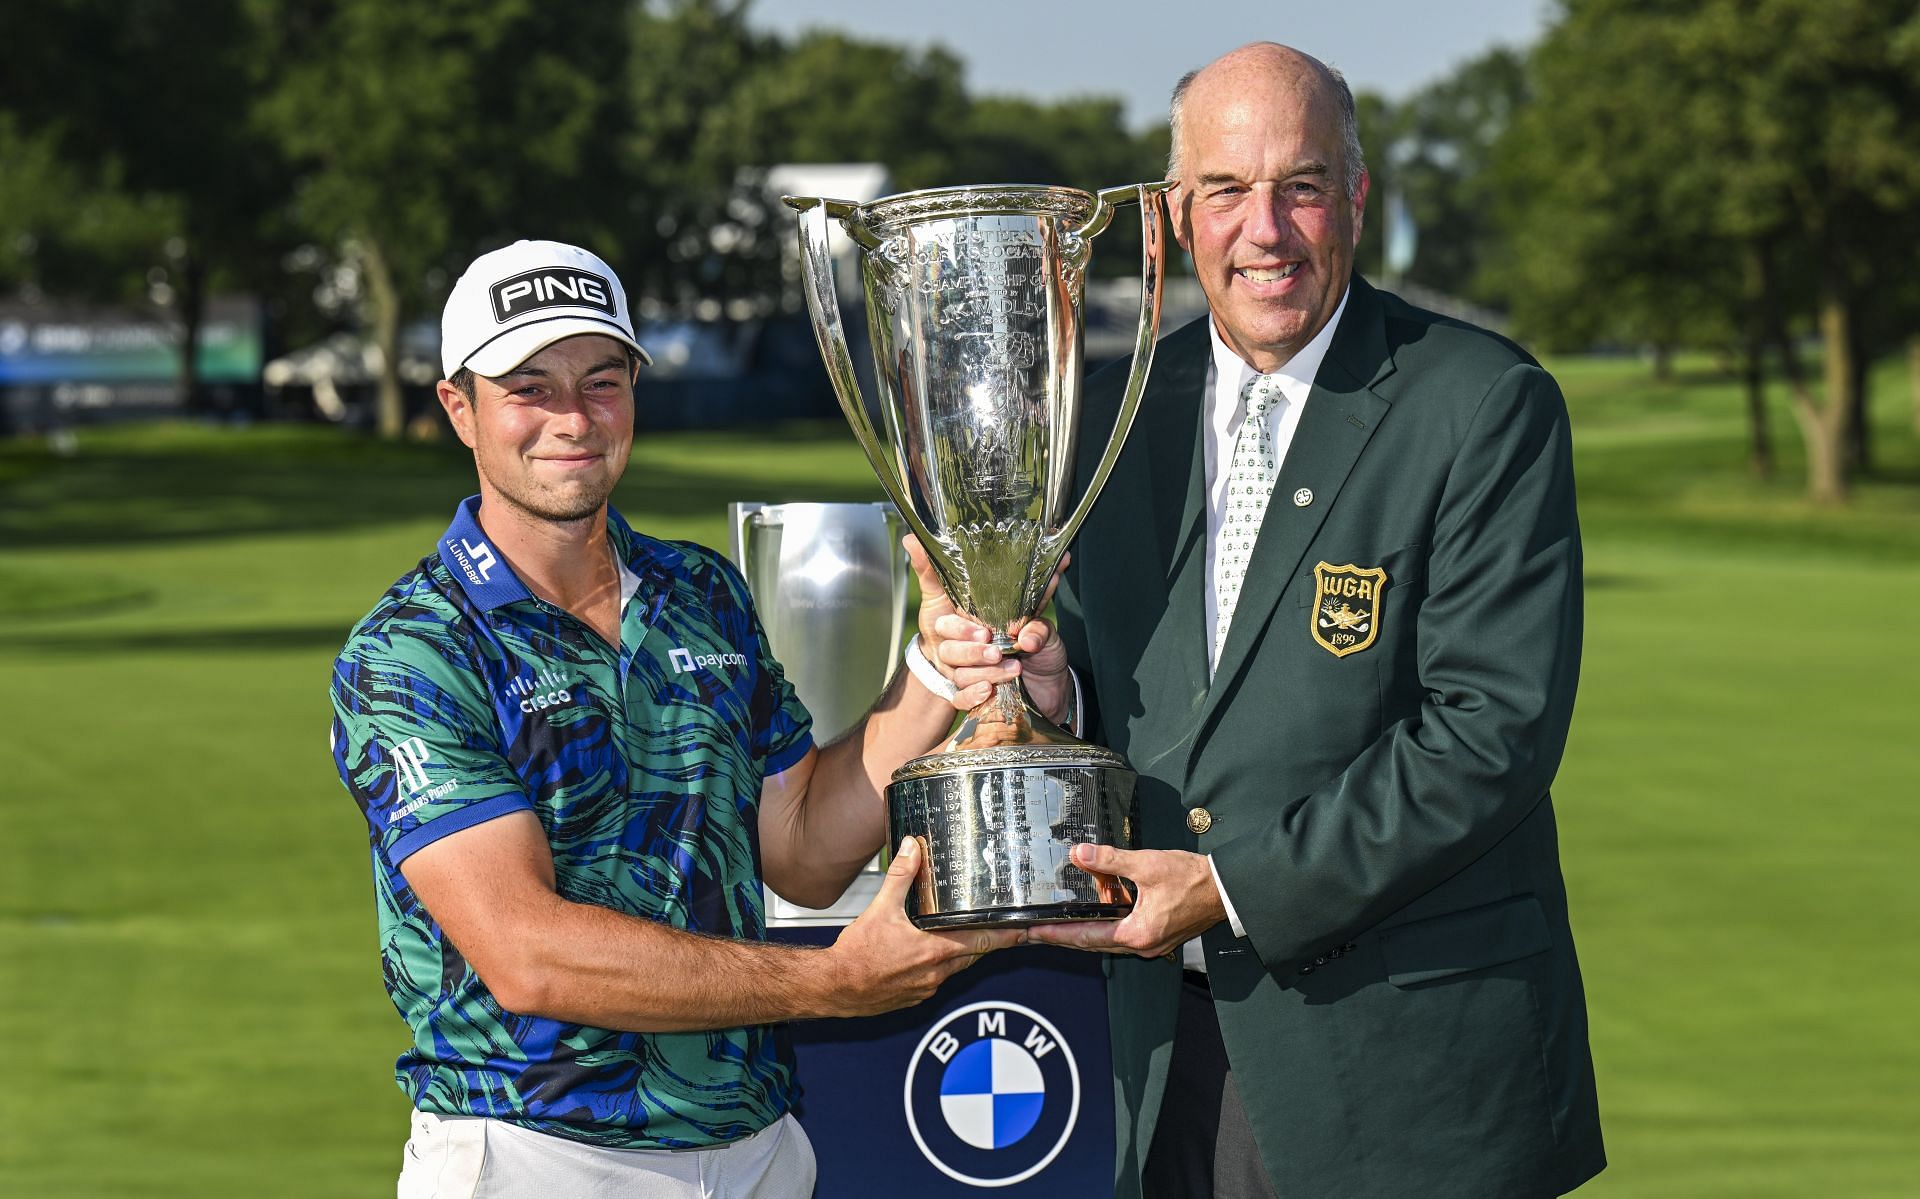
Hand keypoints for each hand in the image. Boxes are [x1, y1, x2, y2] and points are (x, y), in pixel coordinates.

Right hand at [825, 838, 1023, 1015]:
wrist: (835, 987)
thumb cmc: (856, 956)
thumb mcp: (880, 909)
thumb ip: (901, 877)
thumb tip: (911, 848)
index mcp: (934, 951)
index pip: (984, 942)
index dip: (1007, 935)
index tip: (1026, 930)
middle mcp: (935, 973)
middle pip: (974, 955)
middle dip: (988, 942)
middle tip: (1004, 929)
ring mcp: (925, 987)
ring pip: (955, 967)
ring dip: (963, 952)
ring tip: (968, 936)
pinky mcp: (913, 996)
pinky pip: (936, 979)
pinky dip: (940, 965)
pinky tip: (930, 954)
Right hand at [903, 534, 1072, 719]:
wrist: (1054, 688)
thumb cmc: (1043, 652)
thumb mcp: (1046, 634)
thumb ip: (1038, 627)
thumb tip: (1027, 637)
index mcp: (978, 625)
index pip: (952, 620)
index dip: (960, 626)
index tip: (984, 632)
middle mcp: (968, 648)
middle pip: (948, 647)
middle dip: (970, 649)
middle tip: (995, 650)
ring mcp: (969, 673)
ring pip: (958, 673)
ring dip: (983, 672)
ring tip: (1013, 669)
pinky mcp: (975, 698)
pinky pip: (960, 699)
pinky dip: (971, 696)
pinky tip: (987, 691)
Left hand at [1024, 844, 1225, 958]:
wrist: (1227, 889)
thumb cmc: (1194, 880)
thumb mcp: (1148, 865)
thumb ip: (1110, 860)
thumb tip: (1080, 854)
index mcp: (1137, 934)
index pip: (1085, 936)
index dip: (1056, 933)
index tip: (1033, 932)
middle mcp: (1142, 945)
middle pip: (1093, 942)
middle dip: (1063, 934)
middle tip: (1035, 930)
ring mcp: (1152, 942)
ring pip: (1108, 937)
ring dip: (1086, 926)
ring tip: (1061, 917)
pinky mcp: (1158, 934)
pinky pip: (1124, 930)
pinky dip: (1108, 920)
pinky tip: (1102, 903)